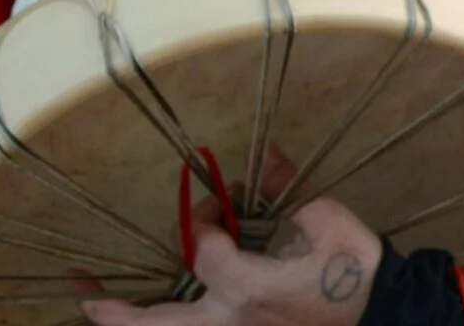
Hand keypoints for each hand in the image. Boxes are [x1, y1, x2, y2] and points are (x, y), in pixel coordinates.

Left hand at [82, 196, 380, 325]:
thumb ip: (288, 191)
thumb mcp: (327, 221)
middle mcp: (232, 321)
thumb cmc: (356, 271)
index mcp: (249, 288)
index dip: (204, 218)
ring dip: (133, 324)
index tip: (221, 203)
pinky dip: (167, 325)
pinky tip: (154, 314)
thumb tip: (265, 155)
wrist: (384, 317)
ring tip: (96, 312)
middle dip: (113, 312)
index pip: (202, 249)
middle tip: (79, 295)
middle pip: (157, 323)